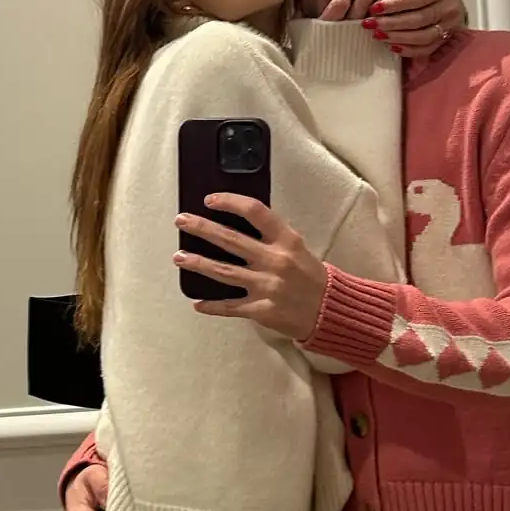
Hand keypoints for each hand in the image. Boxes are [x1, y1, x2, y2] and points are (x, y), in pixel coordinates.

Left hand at [173, 195, 326, 338]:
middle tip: (182, 221)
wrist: (330, 310)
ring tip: (179, 257)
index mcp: (286, 240)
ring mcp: (266, 286)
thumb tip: (237, 221)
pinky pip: (230, 307)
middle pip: (231, 240)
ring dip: (198, 263)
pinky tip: (197, 302)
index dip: (230, 202)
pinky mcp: (262, 310)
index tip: (210, 200)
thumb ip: (271, 236)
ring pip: (224, 272)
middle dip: (202, 228)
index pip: (255, 212)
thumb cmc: (311, 275)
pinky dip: (212, 305)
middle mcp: (275, 260)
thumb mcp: (297, 247)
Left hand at [362, 0, 466, 56]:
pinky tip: (391, 46)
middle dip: (391, 23)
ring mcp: (449, 27)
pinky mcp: (445, 40)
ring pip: (422, 37)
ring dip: (397, 37)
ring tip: (377, 34)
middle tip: (369, 24)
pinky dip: (408, 50)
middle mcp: (449, 9)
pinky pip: (426, 49)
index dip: (395, 4)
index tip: (375, 7)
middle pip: (418, 19)